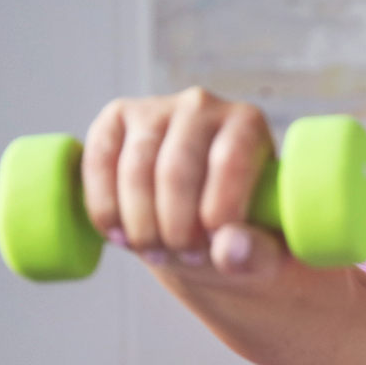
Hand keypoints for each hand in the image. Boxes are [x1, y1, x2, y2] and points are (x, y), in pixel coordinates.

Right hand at [81, 86, 282, 275]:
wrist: (201, 229)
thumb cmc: (242, 236)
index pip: (230, 159)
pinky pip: (99, 162)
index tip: (214, 247)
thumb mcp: (266, 254)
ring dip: (141, 225)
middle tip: (187, 258)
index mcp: (248, 125)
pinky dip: (105, 208)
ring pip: (135, 169)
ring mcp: (153, 109)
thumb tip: (229, 248)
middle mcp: (201, 106)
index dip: (219, 208)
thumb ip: (259, 254)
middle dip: (176, 227)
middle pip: (176, 169)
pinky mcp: (114, 122)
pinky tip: (121, 237)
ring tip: (158, 254)